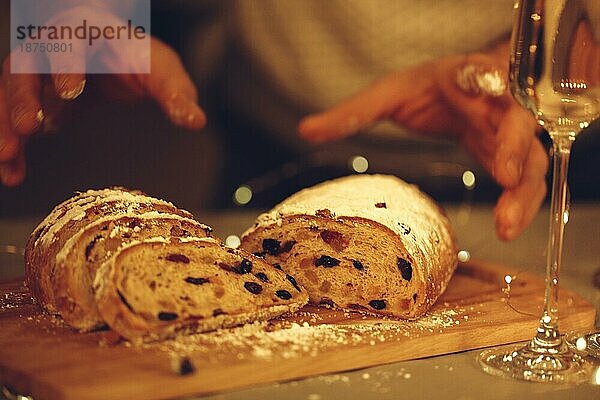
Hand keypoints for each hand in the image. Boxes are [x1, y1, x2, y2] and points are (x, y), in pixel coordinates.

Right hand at [0, 9, 204, 186]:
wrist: (111, 50)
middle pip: (26, 67)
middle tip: (29, 127)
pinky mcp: (32, 97)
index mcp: (86, 34)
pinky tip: (12, 172)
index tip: (70, 92)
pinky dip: (11, 144)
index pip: (70, 43)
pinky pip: (12, 117)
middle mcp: (52, 49)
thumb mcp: (161, 69)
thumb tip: (196, 122)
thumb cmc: (136, 57)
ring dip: (6, 125)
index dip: (67, 66)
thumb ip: (175, 93)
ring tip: (8, 158)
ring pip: (10, 94)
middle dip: (24, 97)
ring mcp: (36, 73)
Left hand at [298, 45, 547, 240]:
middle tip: (507, 197)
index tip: (500, 161)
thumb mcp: (390, 92)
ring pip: (531, 164)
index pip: (499, 100)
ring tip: (505, 228)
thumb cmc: (427, 85)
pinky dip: (517, 202)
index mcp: (474, 81)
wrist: (456, 83)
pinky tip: (504, 226)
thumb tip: (305, 130)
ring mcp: (508, 132)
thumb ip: (353, 112)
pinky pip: (522, 180)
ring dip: (522, 196)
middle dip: (519, 164)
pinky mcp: (507, 155)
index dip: (507, 129)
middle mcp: (499, 106)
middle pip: (524, 136)